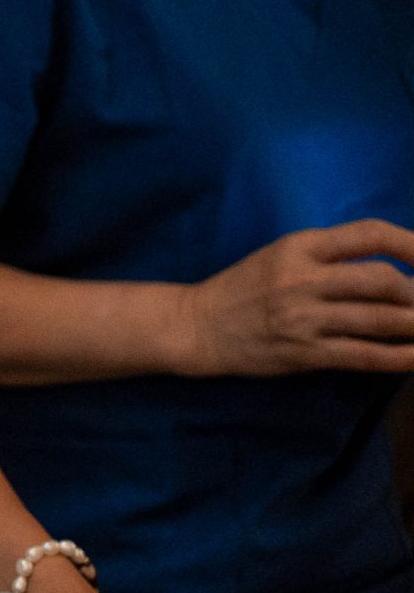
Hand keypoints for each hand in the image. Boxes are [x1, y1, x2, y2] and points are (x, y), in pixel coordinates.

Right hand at [178, 220, 413, 375]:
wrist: (200, 326)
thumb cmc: (245, 287)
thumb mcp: (281, 255)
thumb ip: (331, 256)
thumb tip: (396, 269)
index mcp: (299, 246)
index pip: (369, 234)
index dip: (412, 244)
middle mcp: (303, 279)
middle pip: (384, 280)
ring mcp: (306, 318)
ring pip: (382, 320)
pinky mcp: (307, 353)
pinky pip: (367, 355)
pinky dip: (402, 357)